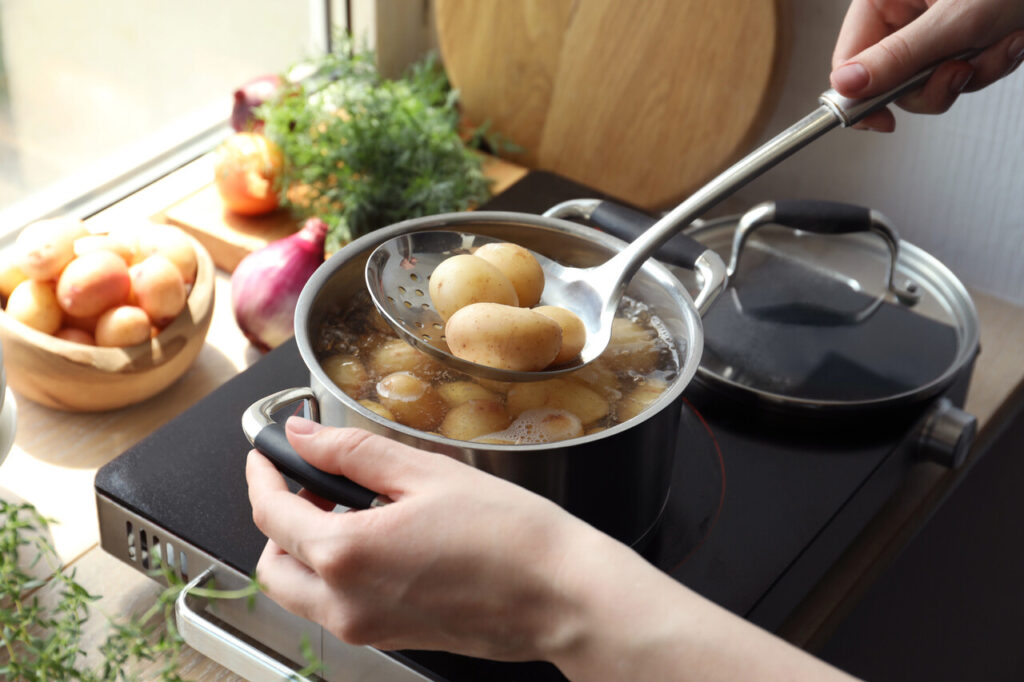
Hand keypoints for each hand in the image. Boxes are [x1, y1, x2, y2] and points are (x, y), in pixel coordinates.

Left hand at [245, 417, 604, 660]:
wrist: (561, 595)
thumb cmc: (509, 536)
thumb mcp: (426, 472)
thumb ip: (352, 451)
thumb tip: (303, 436)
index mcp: (346, 554)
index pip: (270, 513)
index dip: (263, 473)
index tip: (268, 452)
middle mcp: (344, 603)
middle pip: (273, 562)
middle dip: (279, 518)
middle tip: (315, 481)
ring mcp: (366, 628)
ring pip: (299, 591)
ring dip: (305, 548)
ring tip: (353, 508)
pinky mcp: (390, 637)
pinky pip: (336, 607)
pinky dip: (336, 572)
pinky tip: (382, 538)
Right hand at [831, 0, 1023, 130]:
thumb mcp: (955, 20)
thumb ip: (898, 58)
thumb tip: (846, 86)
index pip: (849, 59)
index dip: (861, 94)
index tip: (881, 121)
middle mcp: (905, 9)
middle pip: (891, 77)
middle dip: (934, 83)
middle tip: (959, 71)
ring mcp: (936, 23)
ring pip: (931, 80)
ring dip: (974, 73)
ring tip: (1003, 42)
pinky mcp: (966, 33)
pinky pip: (963, 71)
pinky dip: (992, 64)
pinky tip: (1013, 39)